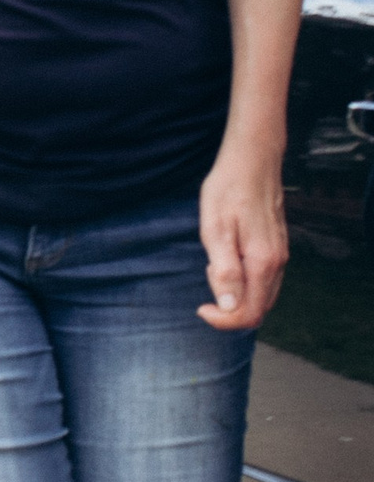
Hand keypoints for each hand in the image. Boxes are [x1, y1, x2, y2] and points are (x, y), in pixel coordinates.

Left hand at [198, 141, 287, 329]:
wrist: (252, 160)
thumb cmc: (228, 190)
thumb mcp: (215, 230)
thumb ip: (224, 271)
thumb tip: (230, 307)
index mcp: (262, 263)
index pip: (249, 313)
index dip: (224, 320)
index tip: (201, 307)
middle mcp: (277, 263)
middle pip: (259, 309)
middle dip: (230, 309)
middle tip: (208, 281)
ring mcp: (280, 255)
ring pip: (263, 295)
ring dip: (238, 295)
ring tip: (216, 267)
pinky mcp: (277, 247)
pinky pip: (265, 280)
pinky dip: (246, 282)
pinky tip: (228, 259)